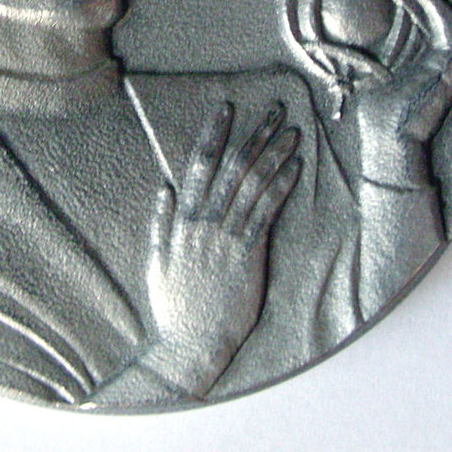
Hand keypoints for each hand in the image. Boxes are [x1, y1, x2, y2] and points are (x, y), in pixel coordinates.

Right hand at [143, 101, 300, 394]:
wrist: (191, 343)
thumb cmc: (173, 306)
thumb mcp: (155, 262)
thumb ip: (158, 223)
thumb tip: (163, 186)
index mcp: (182, 219)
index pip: (200, 164)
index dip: (214, 133)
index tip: (226, 108)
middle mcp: (206, 221)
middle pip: (234, 166)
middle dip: (256, 134)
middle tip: (275, 110)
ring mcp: (228, 237)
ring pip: (254, 184)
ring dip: (275, 154)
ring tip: (293, 132)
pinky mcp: (249, 254)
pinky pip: (268, 212)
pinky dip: (282, 186)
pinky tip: (295, 168)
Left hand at [347, 0, 451, 171]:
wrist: (386, 141)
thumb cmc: (378, 105)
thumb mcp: (372, 59)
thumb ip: (374, 34)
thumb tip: (351, 8)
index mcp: (433, 40)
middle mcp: (450, 44)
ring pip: (451, 0)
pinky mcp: (450, 68)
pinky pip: (448, 27)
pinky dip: (434, 4)